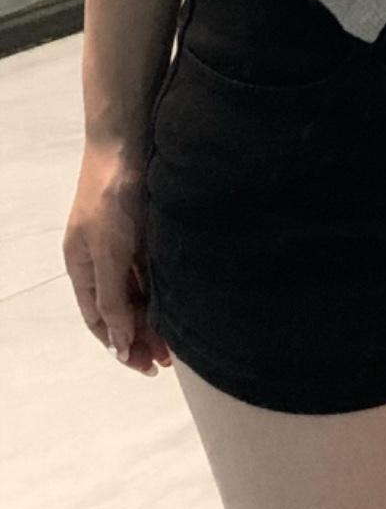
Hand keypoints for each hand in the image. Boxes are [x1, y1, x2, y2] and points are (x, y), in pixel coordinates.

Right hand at [62, 138, 172, 376]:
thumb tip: (117, 343)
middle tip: (169, 360)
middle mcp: (101, 259)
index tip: (147, 366)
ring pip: (139, 291)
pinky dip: (163, 290)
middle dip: (141, 336)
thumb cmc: (112, 199)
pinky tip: (180, 303)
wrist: (129, 142)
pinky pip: (152, 270)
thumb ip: (113, 297)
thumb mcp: (109, 252)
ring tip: (178, 341)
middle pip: (120, 309)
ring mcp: (124, 243)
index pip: (99, 320)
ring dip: (155, 317)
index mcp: (82, 267)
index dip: (120, 345)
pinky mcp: (145, 228)